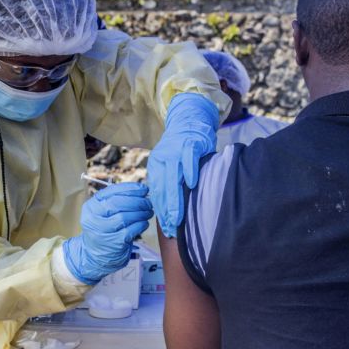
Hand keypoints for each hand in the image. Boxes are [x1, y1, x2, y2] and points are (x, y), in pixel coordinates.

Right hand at [63, 182, 151, 284]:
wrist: (95, 255)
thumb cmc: (104, 229)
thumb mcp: (103, 213)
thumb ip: (118, 200)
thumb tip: (141, 190)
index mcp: (91, 206)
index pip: (111, 192)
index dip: (130, 189)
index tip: (143, 189)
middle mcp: (93, 218)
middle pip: (118, 204)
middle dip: (137, 201)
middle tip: (148, 202)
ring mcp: (102, 232)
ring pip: (124, 217)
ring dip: (141, 213)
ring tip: (148, 212)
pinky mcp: (113, 243)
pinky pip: (130, 231)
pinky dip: (140, 225)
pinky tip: (144, 223)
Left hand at [147, 93, 219, 237]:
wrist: (189, 120)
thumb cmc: (183, 150)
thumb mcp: (171, 166)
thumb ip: (170, 184)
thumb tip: (172, 212)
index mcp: (156, 166)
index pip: (156, 192)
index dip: (161, 211)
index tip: (167, 228)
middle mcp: (162, 159)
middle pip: (162, 188)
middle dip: (166, 210)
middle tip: (171, 227)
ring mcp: (175, 151)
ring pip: (173, 178)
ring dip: (175, 198)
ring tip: (178, 216)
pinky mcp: (190, 144)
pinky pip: (188, 160)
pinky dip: (189, 172)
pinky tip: (192, 185)